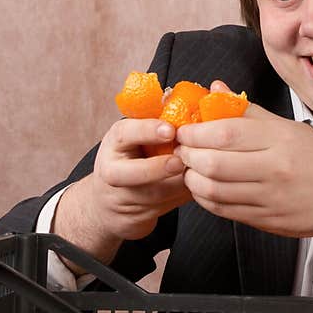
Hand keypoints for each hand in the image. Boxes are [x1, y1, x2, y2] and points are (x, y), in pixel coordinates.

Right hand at [53, 118, 192, 266]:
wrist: (108, 203)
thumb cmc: (133, 158)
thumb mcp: (138, 136)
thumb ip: (161, 120)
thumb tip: (203, 95)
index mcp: (115, 142)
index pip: (126, 133)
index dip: (148, 130)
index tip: (170, 130)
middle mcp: (112, 170)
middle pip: (130, 173)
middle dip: (158, 167)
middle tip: (181, 160)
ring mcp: (122, 197)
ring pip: (154, 195)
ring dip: (179, 185)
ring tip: (200, 173)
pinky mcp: (136, 217)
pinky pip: (166, 207)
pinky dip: (184, 197)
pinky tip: (200, 187)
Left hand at [174, 83, 312, 245]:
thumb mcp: (287, 127)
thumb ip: (248, 111)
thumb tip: (215, 89)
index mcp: (280, 140)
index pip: (226, 132)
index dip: (196, 131)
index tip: (184, 130)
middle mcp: (274, 169)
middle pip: (214, 163)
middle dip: (188, 155)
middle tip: (182, 149)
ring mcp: (270, 198)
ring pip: (214, 190)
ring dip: (192, 178)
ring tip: (191, 168)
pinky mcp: (266, 220)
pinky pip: (223, 210)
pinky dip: (205, 198)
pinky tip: (204, 188)